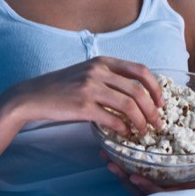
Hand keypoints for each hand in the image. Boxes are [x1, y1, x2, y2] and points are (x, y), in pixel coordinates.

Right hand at [7, 57, 163, 136]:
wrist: (34, 95)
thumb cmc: (62, 87)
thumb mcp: (87, 72)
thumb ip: (110, 77)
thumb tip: (137, 93)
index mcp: (103, 61)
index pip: (140, 70)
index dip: (156, 87)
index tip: (160, 102)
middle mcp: (98, 71)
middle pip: (138, 90)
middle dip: (153, 109)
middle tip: (157, 123)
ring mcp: (90, 88)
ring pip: (129, 105)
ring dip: (141, 121)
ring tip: (143, 131)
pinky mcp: (83, 106)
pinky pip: (112, 119)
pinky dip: (123, 128)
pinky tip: (124, 133)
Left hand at [103, 152, 194, 195]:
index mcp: (181, 189)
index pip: (160, 192)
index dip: (146, 186)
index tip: (134, 176)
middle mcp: (168, 185)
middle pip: (142, 186)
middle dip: (125, 177)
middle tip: (112, 164)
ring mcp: (160, 177)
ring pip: (136, 178)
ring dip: (121, 169)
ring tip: (107, 156)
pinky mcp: (156, 167)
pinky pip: (138, 167)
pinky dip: (125, 160)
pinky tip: (114, 149)